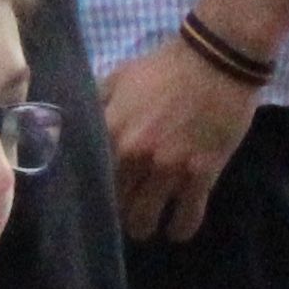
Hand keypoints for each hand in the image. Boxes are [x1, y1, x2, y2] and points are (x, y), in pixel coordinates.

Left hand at [101, 32, 260, 244]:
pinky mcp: (201, 176)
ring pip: (146, 220)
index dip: (91, 194)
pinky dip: (180, 229)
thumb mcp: (119, 78)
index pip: (89, 180)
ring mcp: (169, 169)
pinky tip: (177, 229)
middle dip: (118, 212)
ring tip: (149, 223)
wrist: (217, 59)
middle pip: (115, 206)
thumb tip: (71, 127)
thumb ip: (95, 106)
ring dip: (146, 226)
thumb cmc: (165, 67)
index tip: (95, 199)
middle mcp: (135, 157)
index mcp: (111, 132)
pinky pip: (187, 219)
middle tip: (125, 210)